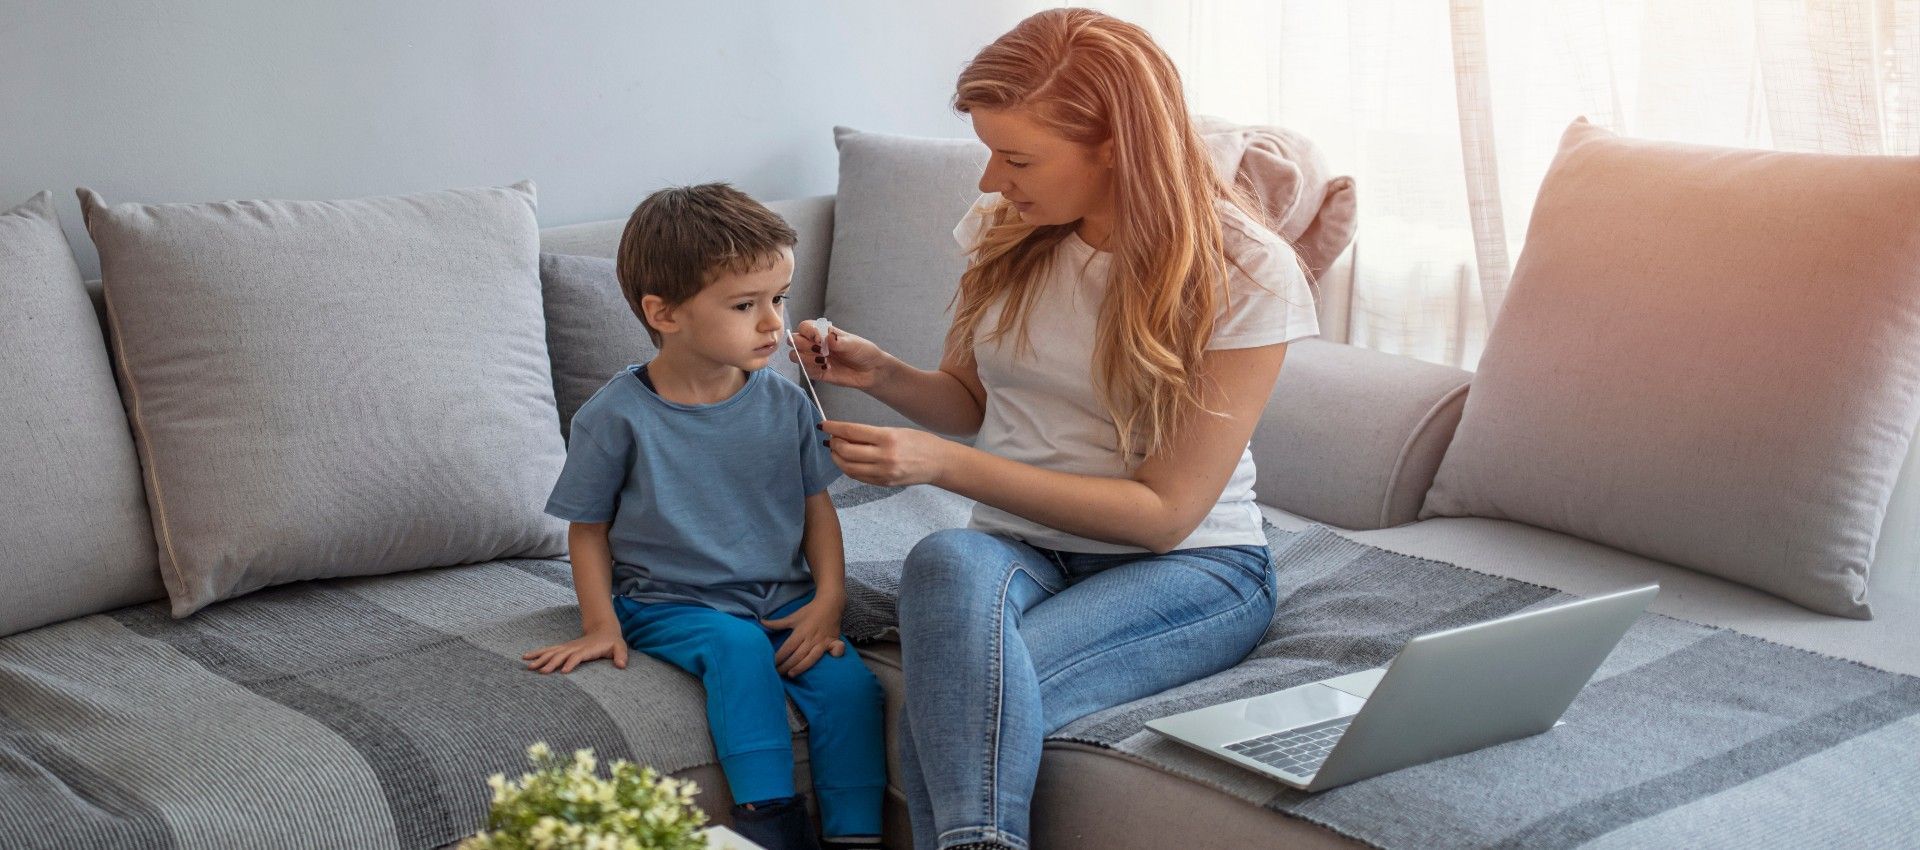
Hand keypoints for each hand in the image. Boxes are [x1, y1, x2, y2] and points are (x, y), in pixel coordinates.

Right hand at [522, 626, 627, 673]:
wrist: (604, 629)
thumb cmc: (612, 642)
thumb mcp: (620, 647)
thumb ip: (621, 656)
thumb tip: (622, 665)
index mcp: (587, 649)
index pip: (578, 656)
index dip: (571, 663)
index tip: (563, 671)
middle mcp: (575, 648)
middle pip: (561, 655)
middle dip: (551, 663)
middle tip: (541, 672)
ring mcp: (568, 647)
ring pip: (551, 652)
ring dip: (540, 659)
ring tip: (528, 666)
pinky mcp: (563, 648)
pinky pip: (548, 651)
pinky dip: (537, 653)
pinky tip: (525, 657)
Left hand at [760, 595, 847, 677]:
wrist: (830, 603)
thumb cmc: (810, 611)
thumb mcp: (793, 616)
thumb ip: (777, 623)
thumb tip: (761, 622)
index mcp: (801, 632)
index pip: (788, 647)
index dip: (779, 657)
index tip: (770, 664)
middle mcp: (812, 638)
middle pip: (797, 655)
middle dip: (786, 666)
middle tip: (777, 674)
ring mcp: (823, 641)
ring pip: (812, 658)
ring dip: (801, 667)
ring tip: (791, 675)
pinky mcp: (833, 642)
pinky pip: (836, 649)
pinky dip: (835, 654)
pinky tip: (829, 662)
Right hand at [790, 321, 890, 390]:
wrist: (870, 370)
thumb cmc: (862, 351)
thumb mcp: (853, 343)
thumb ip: (839, 341)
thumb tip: (828, 337)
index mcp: (822, 332)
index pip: (804, 327)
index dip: (808, 332)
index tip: (819, 340)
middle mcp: (815, 344)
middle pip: (794, 340)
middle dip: (804, 346)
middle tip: (821, 351)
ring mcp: (814, 358)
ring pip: (795, 356)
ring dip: (806, 358)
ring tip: (824, 361)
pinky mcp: (816, 372)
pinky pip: (805, 371)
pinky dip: (812, 369)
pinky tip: (827, 368)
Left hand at [821, 420, 951, 486]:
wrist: (939, 463)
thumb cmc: (919, 442)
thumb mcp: (896, 430)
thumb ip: (870, 434)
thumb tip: (844, 434)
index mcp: (887, 437)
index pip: (851, 432)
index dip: (833, 428)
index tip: (823, 425)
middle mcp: (884, 456)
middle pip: (846, 450)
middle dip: (833, 443)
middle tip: (831, 438)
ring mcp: (884, 472)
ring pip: (848, 467)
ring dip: (837, 458)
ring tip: (836, 450)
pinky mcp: (884, 483)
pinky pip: (858, 477)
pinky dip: (848, 468)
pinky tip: (847, 461)